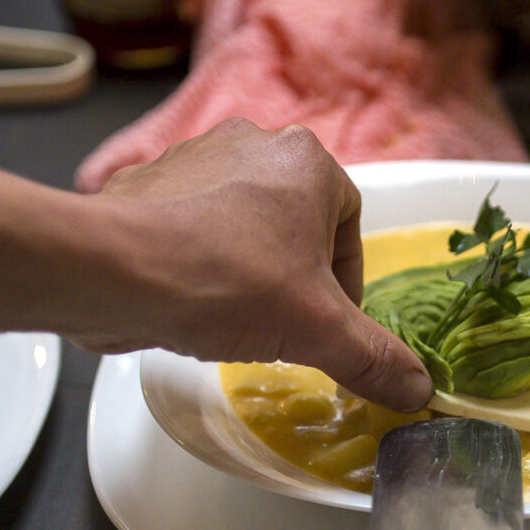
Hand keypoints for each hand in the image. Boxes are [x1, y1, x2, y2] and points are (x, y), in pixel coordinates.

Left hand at [83, 119, 430, 409]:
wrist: (112, 271)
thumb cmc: (223, 281)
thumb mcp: (316, 331)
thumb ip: (372, 357)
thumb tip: (416, 387)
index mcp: (307, 160)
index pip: (350, 222)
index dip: (346, 282)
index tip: (330, 323)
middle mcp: (251, 142)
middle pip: (294, 220)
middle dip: (292, 273)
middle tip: (283, 323)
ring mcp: (192, 157)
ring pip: (239, 220)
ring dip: (245, 265)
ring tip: (234, 316)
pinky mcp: (146, 184)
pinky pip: (188, 223)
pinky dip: (195, 260)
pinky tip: (189, 301)